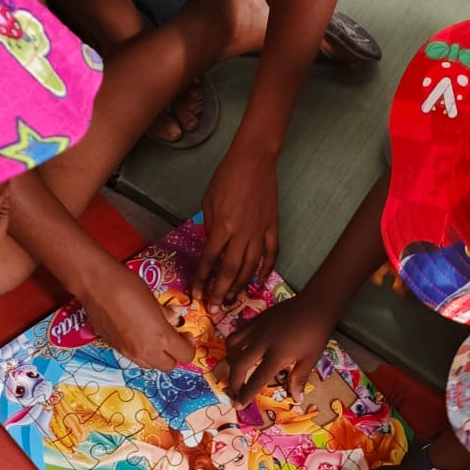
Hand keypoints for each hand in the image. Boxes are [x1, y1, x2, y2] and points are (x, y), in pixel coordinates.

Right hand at [84, 258, 193, 371]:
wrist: (97, 286)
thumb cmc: (129, 287)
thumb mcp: (154, 300)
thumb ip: (166, 315)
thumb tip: (174, 319)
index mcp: (160, 338)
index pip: (185, 355)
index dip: (189, 346)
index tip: (186, 335)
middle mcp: (145, 351)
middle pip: (168, 366)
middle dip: (174, 355)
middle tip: (173, 338)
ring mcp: (128, 352)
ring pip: (149, 364)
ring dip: (157, 355)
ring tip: (154, 337)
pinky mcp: (114, 348)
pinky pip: (133, 356)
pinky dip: (140, 350)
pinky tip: (136, 333)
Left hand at [196, 145, 279, 310]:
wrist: (254, 160)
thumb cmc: (226, 177)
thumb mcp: (208, 202)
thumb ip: (210, 228)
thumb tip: (211, 249)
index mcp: (222, 227)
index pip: (210, 261)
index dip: (202, 280)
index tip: (196, 294)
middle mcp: (242, 234)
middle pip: (230, 271)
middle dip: (220, 292)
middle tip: (214, 308)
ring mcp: (260, 232)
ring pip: (251, 267)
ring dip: (240, 286)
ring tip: (232, 299)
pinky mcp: (273, 226)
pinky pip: (272, 253)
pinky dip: (266, 268)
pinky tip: (259, 280)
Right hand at [226, 292, 333, 404]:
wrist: (316, 304)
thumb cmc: (316, 333)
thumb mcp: (310, 358)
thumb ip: (299, 378)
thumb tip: (296, 399)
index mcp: (278, 355)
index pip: (257, 379)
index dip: (246, 394)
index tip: (238, 404)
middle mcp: (263, 342)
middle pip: (239, 365)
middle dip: (234, 381)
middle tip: (234, 392)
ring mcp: (258, 328)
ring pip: (232, 345)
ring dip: (230, 360)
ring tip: (236, 369)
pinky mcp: (257, 319)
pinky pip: (239, 333)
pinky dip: (236, 344)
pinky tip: (243, 350)